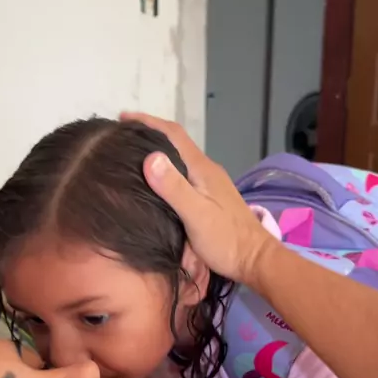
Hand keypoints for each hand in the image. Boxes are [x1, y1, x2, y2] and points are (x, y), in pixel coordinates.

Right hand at [120, 112, 274, 284]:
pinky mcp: (211, 197)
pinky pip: (184, 175)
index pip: (173, 134)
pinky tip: (157, 183)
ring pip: (180, 159)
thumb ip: (174, 187)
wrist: (254, 259)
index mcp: (202, 168)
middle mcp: (206, 170)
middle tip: (122, 137)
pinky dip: (166, 171)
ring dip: (158, 153)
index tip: (123, 118)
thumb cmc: (225, 239)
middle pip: (175, 143)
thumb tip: (150, 156)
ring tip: (133, 156)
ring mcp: (210, 184)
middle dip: (149, 134)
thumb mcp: (196, 214)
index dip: (148, 122)